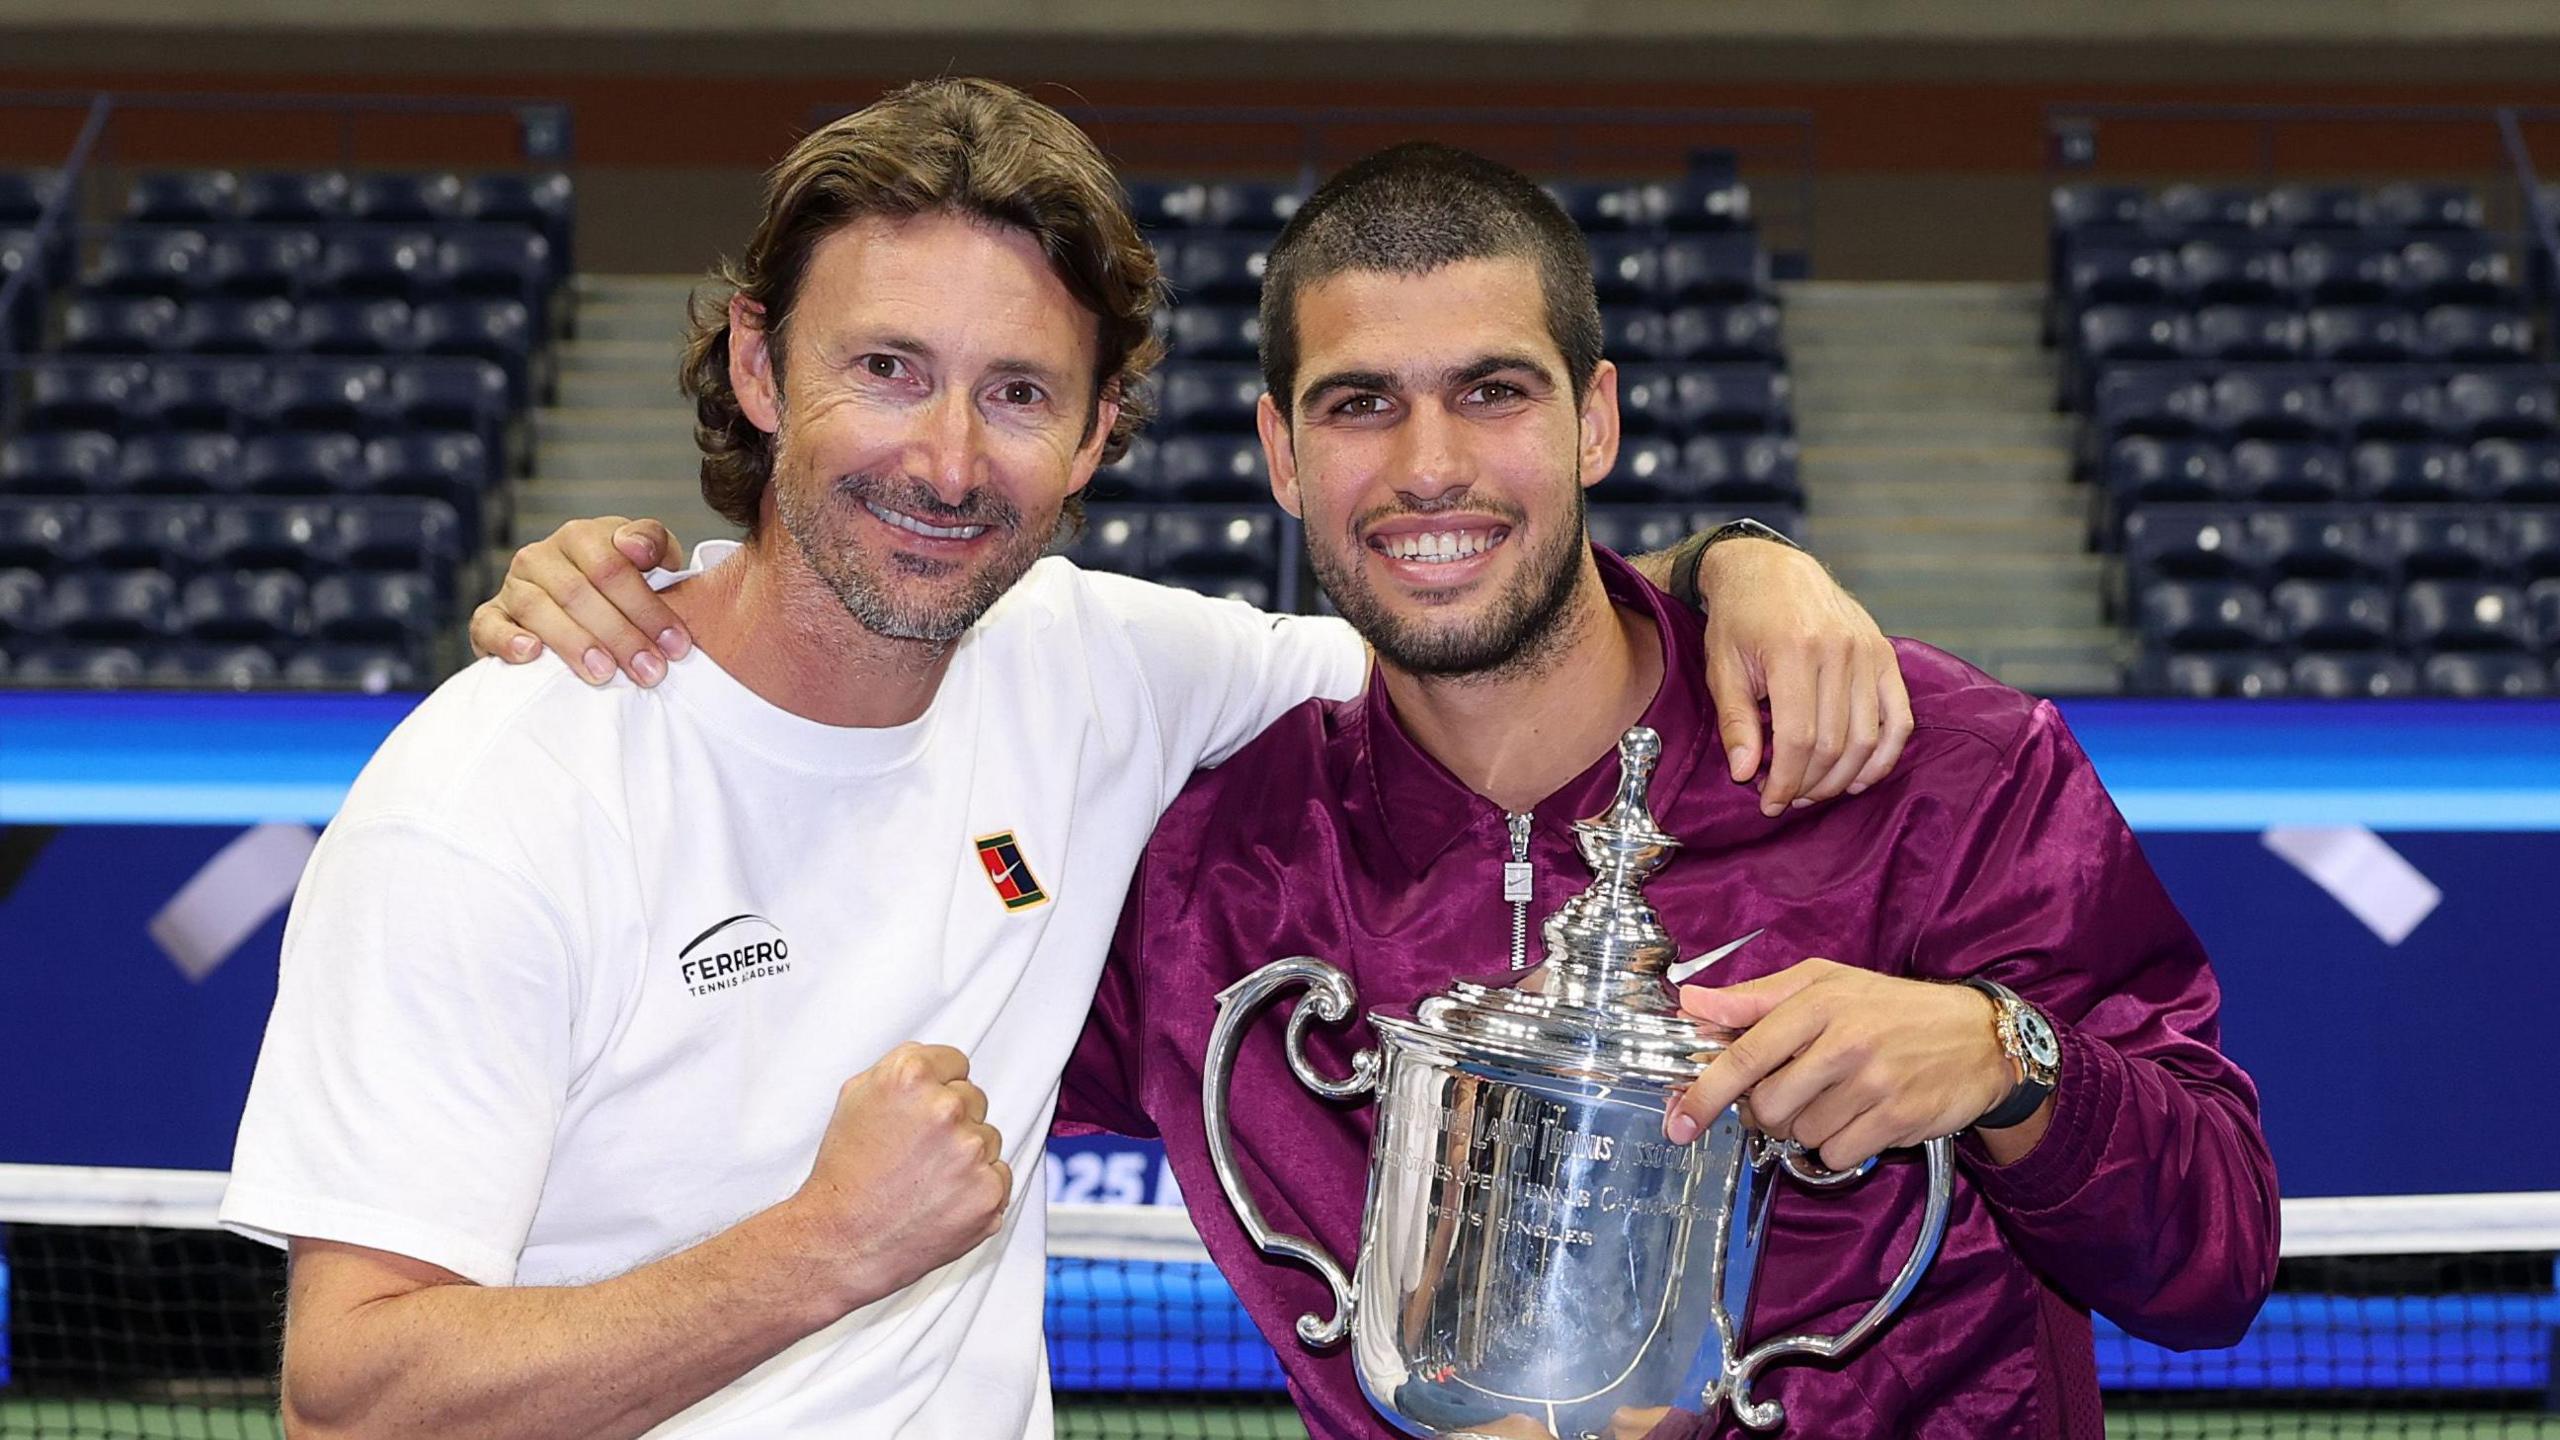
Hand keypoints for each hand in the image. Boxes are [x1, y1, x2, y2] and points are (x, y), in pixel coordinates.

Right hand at [469, 516, 691, 685]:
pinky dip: (508, 640)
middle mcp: (541, 555)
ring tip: (605, 673)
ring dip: (574, 643)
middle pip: (579, 592)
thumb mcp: (650, 557)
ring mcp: (513, 585)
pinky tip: (533, 654)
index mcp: (581, 536)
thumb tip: (638, 549)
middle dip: (620, 635)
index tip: (676, 645)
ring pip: (538, 609)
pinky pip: (489, 626)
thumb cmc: (623, 583)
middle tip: (650, 671)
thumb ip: (655, 544)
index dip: (646, 607)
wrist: (579, 602)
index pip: (612, 567)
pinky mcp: (490, 616)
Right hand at [788, 1042, 1012, 1308]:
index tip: (920, 1113)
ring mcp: (972, 1151)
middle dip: (951, 1122)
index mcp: (910, 1076)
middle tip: (917, 1153)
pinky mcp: (989, 1191)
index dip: (936, 1089)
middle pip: (974, 1098)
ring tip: (925, 1180)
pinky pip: (999, 1175)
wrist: (842, 1243)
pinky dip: (977, 1189)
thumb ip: (901, 1069)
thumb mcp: (856, 1098)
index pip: (956, 1063)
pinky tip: (942, 1201)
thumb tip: (938, 1065)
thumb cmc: (845, 1174)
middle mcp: (945, 1108)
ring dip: (966, 1156)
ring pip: (988, 1138)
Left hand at [1664, 960, 2007, 1172]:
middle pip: (1768, 1105)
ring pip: (1801, 1133)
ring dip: (1807, 1125)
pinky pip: (1837, 1154)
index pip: (1745, 1054)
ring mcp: (1873, 1083)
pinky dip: (1838, 1145)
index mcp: (1818, 1003)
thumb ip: (1755, 997)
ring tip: (1837, 1096)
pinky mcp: (1897, 1118)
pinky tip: (1859, 1117)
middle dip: (1767, 1110)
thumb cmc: (1891, 1007)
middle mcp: (1844, 1042)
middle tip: (1791, 1091)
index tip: (1680, 1120)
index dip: (1705, 1092)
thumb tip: (1692, 1003)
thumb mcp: (1825, 982)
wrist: (1978, 1037)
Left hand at [1694, 541, 1912, 816]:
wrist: (1771, 569)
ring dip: (1842, 777)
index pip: (1798, 738)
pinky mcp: (1885, 655)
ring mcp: (1868, 652)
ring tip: (1815, 791)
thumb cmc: (1740, 620)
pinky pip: (1899, 718)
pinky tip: (1859, 777)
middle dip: (1810, 783)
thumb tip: (1745, 774)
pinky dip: (1884, 755)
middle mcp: (1838, 650)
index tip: (1770, 802)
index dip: (1786, 780)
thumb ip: (1735, 722)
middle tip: (1788, 799)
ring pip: (1867, 737)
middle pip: (1834, 743)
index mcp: (1793, 651)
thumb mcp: (1723, 667)